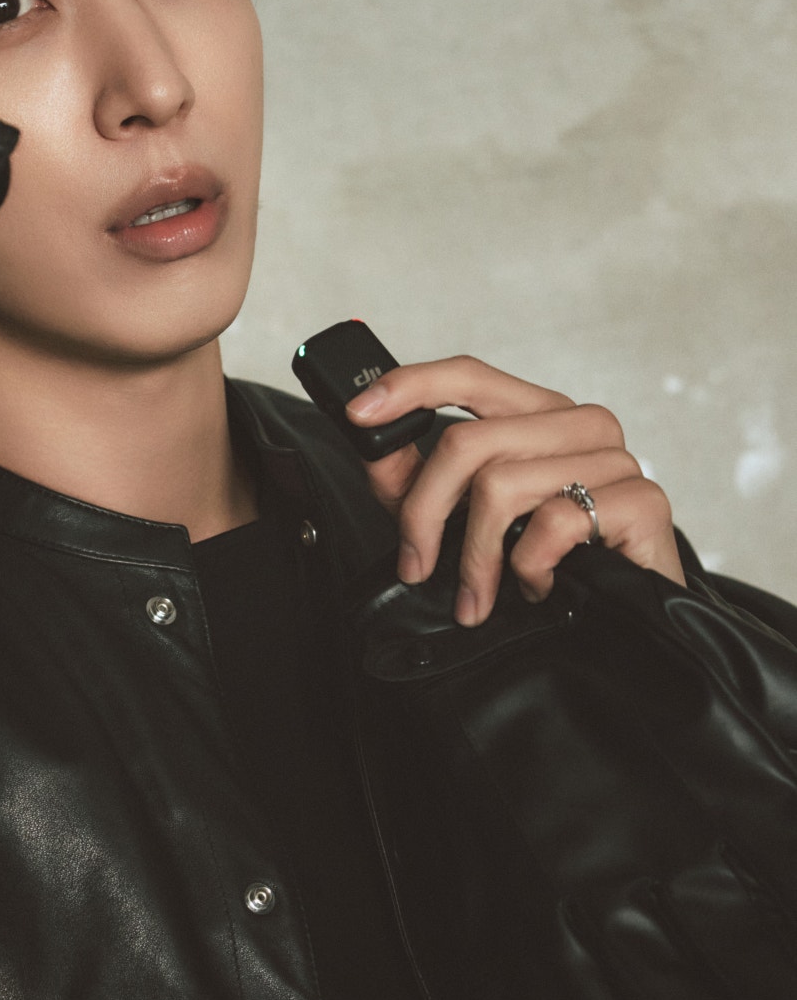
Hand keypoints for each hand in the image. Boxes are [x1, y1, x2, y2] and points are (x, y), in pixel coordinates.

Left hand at [347, 355, 684, 625]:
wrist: (623, 624)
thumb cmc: (544, 565)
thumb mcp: (461, 520)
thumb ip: (413, 479)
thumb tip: (368, 442)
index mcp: (538, 413)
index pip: (469, 374)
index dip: (409, 386)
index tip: (358, 412)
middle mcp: (579, 423)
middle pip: (468, 442)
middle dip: (424, 514)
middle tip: (417, 566)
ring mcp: (615, 458)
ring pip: (502, 485)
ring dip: (475, 557)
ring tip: (478, 595)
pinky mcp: (642, 501)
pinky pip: (555, 524)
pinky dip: (530, 567)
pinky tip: (540, 586)